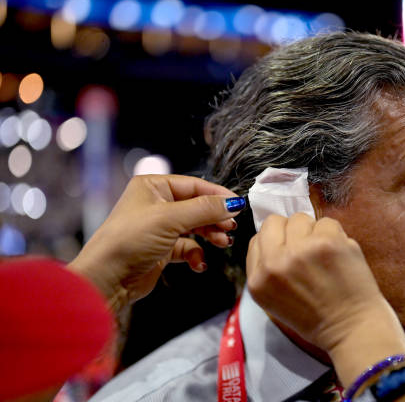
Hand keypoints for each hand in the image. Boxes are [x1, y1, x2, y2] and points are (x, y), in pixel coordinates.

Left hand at [68, 174, 243, 312]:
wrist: (107, 279)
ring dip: (210, 235)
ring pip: (195, 227)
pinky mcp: (162, 249)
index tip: (237, 205)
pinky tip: (198, 263)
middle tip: (231, 227)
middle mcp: (156, 204)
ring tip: (221, 243)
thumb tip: (233, 203)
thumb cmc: (127, 241)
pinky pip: (188, 248)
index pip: (194, 185)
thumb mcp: (171, 219)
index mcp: (153, 187)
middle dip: (215, 218)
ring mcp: (159, 227)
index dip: (217, 195)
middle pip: (197, 206)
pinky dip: (196, 254)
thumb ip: (205, 209)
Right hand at [246, 212, 404, 388]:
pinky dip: (335, 235)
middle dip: (291, 231)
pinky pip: (327, 222)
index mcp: (258, 279)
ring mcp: (301, 249)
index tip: (290, 250)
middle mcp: (275, 262)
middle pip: (276, 222)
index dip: (276, 241)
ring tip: (324, 253)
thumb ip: (267, 268)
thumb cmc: (315, 317)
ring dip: (313, 232)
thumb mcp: (273, 300)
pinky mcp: (327, 241)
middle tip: (307, 249)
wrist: (351, 328)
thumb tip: (274, 236)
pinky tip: (339, 254)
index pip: (258, 238)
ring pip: (302, 218)